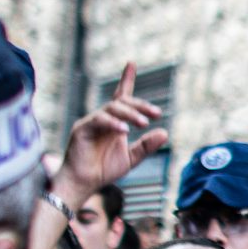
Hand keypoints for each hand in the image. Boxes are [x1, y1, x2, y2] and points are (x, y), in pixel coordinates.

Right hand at [51, 63, 169, 203]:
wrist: (83, 185)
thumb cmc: (102, 171)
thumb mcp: (131, 158)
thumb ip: (146, 146)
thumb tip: (165, 132)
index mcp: (113, 123)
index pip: (121, 97)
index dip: (126, 80)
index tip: (131, 63)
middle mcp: (102, 118)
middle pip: (121, 102)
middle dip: (140, 105)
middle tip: (156, 113)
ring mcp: (91, 122)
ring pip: (112, 108)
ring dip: (130, 114)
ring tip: (143, 123)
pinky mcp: (82, 129)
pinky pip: (99, 120)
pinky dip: (113, 123)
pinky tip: (124, 130)